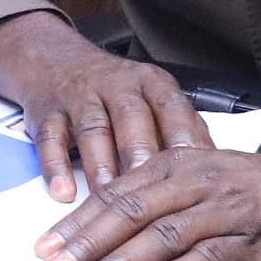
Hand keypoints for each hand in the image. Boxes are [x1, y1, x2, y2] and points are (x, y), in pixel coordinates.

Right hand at [0, 12, 211, 201]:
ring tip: (109, 201)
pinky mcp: (45, 111)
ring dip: (101, 167)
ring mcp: (77, 96)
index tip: (196, 175)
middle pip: (131, 118)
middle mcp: (115, 85)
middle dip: (141, 156)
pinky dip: (56, 167)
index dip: (183, 140)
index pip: (171, 109)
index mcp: (150, 83)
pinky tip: (63, 193)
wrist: (53, 60)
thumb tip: (215, 174)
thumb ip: (180, 130)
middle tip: (153, 194)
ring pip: (92, 130)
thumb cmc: (116, 93)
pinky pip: (50, 139)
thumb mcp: (153, 99)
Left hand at [36, 147, 260, 260]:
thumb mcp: (209, 179)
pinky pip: (210, 260)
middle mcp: (197, 183)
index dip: (75, 222)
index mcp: (178, 164)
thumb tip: (108, 221)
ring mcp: (226, 213)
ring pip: (163, 236)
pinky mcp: (255, 244)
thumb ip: (163, 196)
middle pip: (129, 212)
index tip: (42, 245)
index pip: (114, 194)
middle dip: (84, 243)